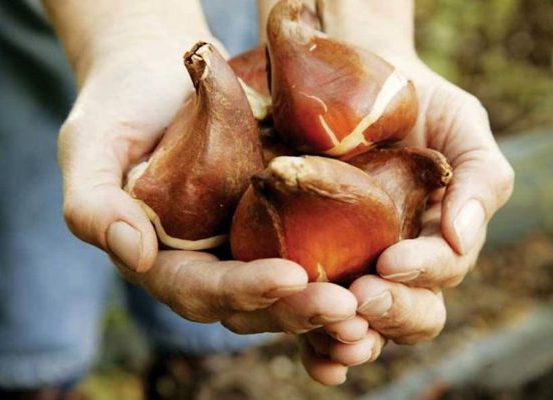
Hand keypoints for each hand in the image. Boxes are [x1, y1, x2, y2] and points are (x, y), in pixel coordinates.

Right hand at [58, 37, 357, 334]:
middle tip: (347, 306)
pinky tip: (380, 271)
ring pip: (290, 290)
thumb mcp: (90, 147)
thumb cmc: (120, 107)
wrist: (162, 73)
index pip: (200, 289)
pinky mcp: (279, 221)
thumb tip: (131, 253)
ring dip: (329, 302)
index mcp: (162, 260)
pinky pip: (313, 253)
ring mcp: (246, 244)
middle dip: (297, 309)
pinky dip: (344, 269)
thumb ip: (93, 204)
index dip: (241, 289)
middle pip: (253, 304)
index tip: (288, 278)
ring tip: (371, 302)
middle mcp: (209, 263)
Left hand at [296, 2, 514, 383]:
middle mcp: (396, 264)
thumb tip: (463, 238)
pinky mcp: (308, 260)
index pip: (440, 273)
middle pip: (406, 314)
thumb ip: (481, 178)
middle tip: (360, 299)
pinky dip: (310, 336)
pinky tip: (300, 339)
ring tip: (328, 330)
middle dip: (388, 312)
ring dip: (347, 335)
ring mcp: (353, 266)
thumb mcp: (462, 128)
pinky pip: (310, 307)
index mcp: (436, 241)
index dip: (422, 273)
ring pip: (360, 324)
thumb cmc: (418, 104)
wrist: (358, 80)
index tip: (391, 262)